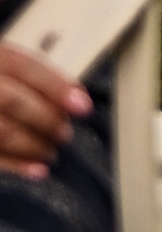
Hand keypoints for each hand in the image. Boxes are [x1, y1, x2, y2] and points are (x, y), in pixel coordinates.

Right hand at [0, 41, 87, 178]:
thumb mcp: (0, 59)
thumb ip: (23, 73)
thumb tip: (70, 93)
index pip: (25, 67)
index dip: (56, 86)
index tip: (83, 104)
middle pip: (13, 100)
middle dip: (45, 118)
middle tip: (65, 133)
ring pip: (1, 131)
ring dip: (32, 145)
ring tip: (51, 153)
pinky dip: (14, 165)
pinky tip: (36, 171)